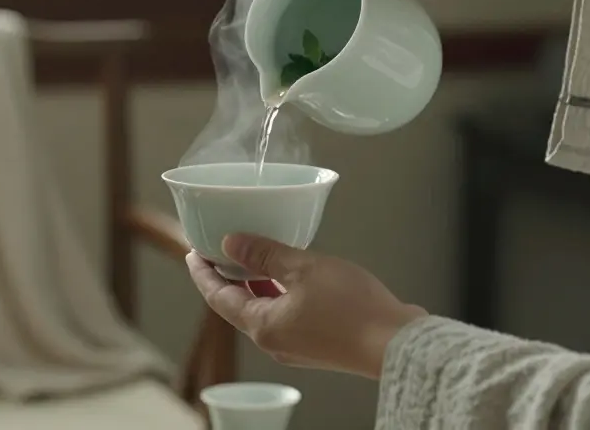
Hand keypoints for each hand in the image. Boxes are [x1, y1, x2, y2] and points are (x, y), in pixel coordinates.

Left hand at [187, 234, 427, 378]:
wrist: (396, 343)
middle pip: (238, 306)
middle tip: (221, 249)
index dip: (203, 273)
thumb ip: (265, 254)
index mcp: (262, 326)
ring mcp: (296, 345)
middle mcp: (274, 341)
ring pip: (263, 310)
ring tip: (253, 256)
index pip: (218, 298)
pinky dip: (278, 293)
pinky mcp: (317, 343)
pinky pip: (286, 314)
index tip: (193, 252)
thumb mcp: (302, 269)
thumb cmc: (351, 308)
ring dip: (255, 284)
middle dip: (228, 277)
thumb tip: (231, 243)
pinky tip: (291, 275)